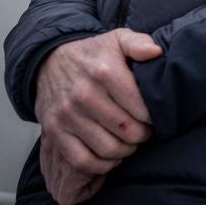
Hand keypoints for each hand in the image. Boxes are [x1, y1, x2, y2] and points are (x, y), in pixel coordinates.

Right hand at [34, 28, 162, 195]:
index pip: (141, 108)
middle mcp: (85, 94)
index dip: (153, 117)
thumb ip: (139, 43)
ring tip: (130, 142)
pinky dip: (101, 165)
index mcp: (105, 71)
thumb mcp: (117, 39)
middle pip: (127, 131)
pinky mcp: (54, 131)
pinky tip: (110, 155)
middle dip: (142, 135)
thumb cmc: (93, 54)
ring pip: (108, 149)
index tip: (154, 117)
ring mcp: (67, 115)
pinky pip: (82, 161)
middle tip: (144, 131)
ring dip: (125, 151)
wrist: (49, 61)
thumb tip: (156, 52)